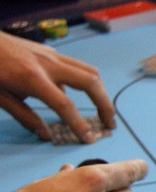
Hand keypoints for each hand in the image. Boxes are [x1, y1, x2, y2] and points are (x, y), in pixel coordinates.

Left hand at [0, 32, 115, 142]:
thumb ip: (25, 116)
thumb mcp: (0, 97)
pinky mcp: (51, 52)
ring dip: (101, 92)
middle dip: (105, 105)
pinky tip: (81, 94)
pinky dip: (87, 82)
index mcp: (33, 78)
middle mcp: (48, 64)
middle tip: (109, 123)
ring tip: (104, 109)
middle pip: (90, 83)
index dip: (79, 125)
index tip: (88, 139)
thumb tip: (45, 134)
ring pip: (90, 71)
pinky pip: (78, 66)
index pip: (66, 105)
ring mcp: (52, 55)